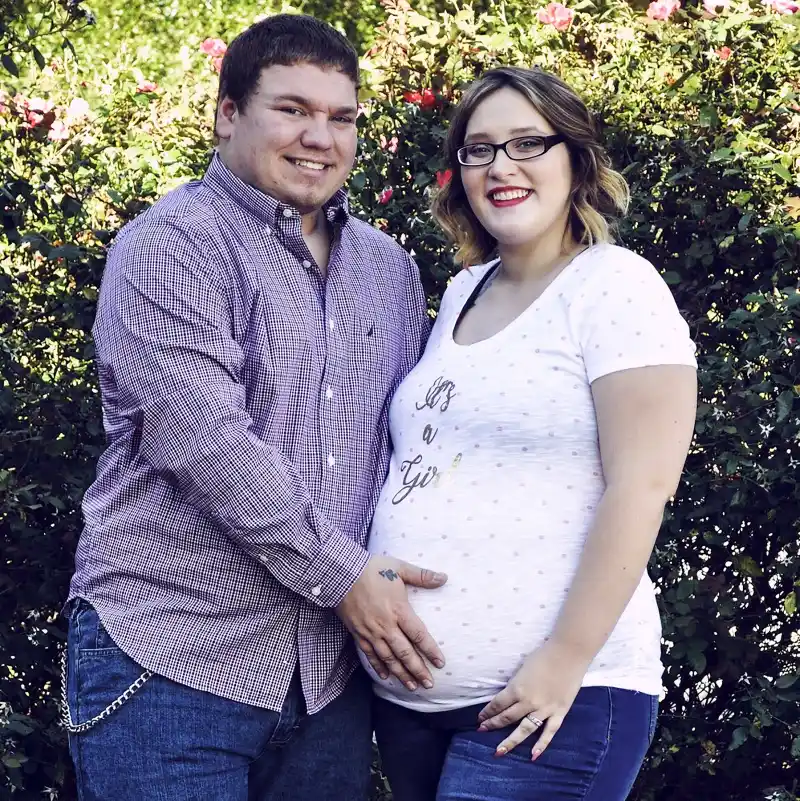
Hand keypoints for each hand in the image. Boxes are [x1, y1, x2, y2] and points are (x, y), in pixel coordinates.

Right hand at [337, 554, 446, 690]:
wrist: (341, 574)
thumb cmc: (372, 569)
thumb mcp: (399, 568)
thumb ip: (422, 576)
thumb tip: (444, 577)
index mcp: (399, 609)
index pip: (419, 635)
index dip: (430, 650)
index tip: (440, 663)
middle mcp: (386, 625)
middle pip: (405, 653)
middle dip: (418, 670)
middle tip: (429, 684)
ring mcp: (371, 632)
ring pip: (388, 658)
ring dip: (401, 674)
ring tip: (412, 686)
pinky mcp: (358, 633)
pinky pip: (370, 655)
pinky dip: (378, 667)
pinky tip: (386, 676)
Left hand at [477, 640, 589, 759]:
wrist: (568, 654)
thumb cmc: (543, 655)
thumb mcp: (522, 667)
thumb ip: (516, 684)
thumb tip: (510, 694)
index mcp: (517, 688)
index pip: (497, 704)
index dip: (487, 712)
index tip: (480, 718)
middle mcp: (528, 702)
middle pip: (507, 718)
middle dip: (492, 725)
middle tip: (482, 730)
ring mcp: (545, 709)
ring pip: (524, 729)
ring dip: (510, 741)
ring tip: (499, 750)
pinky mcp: (559, 712)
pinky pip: (549, 732)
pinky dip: (541, 744)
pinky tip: (533, 755)